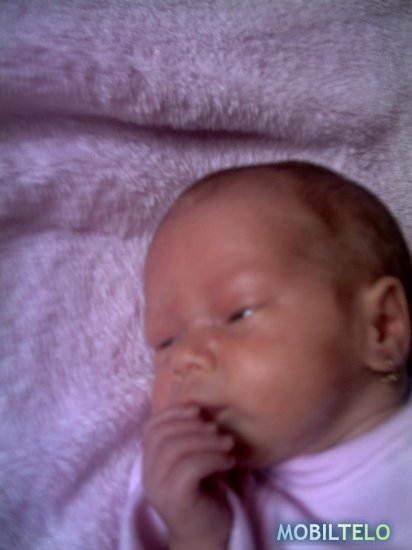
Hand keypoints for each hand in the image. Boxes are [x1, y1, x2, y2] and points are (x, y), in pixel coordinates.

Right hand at [142, 404, 235, 549]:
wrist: (206, 538)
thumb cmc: (203, 496)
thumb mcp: (192, 463)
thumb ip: (188, 441)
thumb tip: (202, 410)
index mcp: (150, 463)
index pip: (150, 428)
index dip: (173, 413)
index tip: (197, 410)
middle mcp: (149, 476)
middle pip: (162, 436)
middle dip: (192, 426)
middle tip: (217, 429)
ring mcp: (159, 489)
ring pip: (175, 450)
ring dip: (206, 441)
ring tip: (227, 444)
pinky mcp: (176, 500)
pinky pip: (190, 468)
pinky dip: (213, 458)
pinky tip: (228, 462)